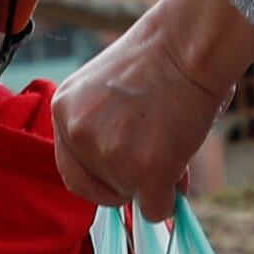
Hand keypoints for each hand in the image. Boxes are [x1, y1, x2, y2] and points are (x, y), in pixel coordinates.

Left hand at [53, 4, 253, 221]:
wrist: (190, 44)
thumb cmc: (162, 56)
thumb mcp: (109, 89)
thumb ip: (106, 128)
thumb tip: (130, 175)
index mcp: (63, 110)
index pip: (71, 170)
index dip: (101, 178)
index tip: (122, 177)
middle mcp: (78, 134)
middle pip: (99, 190)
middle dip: (128, 182)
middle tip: (156, 157)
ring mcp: (110, 155)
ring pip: (132, 197)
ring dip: (155, 181)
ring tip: (174, 139)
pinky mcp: (145, 172)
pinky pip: (156, 209)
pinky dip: (171, 198)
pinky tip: (182, 168)